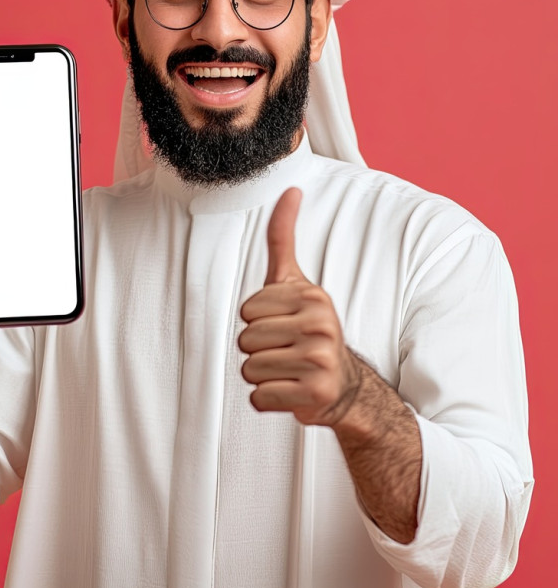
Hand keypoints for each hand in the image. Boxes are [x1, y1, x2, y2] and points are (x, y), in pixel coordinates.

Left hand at [239, 187, 360, 424]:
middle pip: (245, 340)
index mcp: (312, 298)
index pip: (247, 310)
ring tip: (287, 370)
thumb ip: (283, 239)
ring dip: (261, 374)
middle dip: (257, 350)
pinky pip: (259, 397)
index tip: (282, 325)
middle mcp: (321, 326)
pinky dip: (267, 399)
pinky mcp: (315, 394)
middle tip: (284, 351)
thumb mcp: (295, 282)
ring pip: (250, 369)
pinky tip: (289, 390)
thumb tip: (289, 189)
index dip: (256, 321)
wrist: (342, 384)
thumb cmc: (308, 328)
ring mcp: (320, 361)